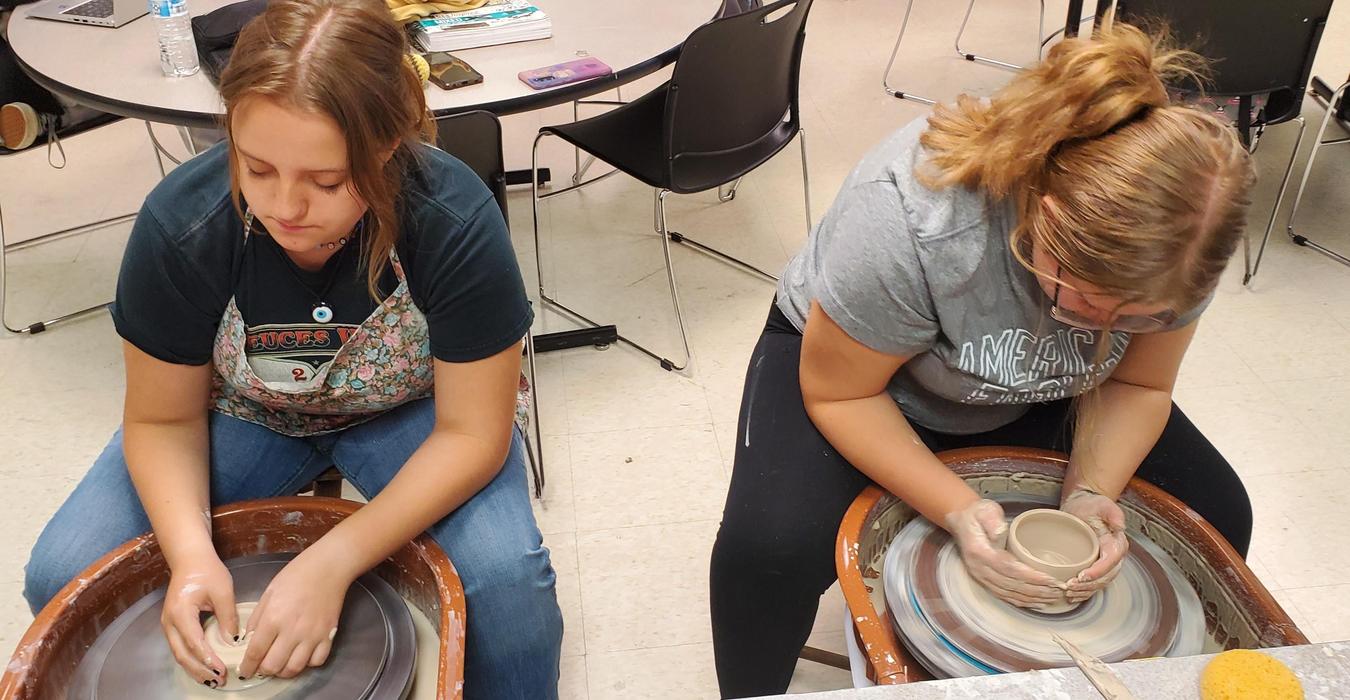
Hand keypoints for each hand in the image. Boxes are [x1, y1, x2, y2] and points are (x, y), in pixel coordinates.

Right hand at [161, 553, 237, 688]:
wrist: (190, 559)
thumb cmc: (206, 571)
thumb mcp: (223, 591)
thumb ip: (228, 617)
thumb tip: (233, 641)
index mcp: (180, 612)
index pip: (194, 643)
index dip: (208, 659)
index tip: (223, 670)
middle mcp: (169, 622)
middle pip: (182, 655)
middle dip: (200, 671)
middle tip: (219, 681)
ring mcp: (168, 625)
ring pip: (179, 654)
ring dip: (195, 669)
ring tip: (213, 680)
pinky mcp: (173, 626)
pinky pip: (181, 648)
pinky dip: (192, 660)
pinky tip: (206, 668)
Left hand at [238, 551, 351, 680]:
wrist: (328, 567)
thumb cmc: (297, 575)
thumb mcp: (269, 593)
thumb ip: (257, 618)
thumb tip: (250, 639)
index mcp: (273, 618)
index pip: (255, 652)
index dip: (247, 666)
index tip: (245, 670)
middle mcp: (292, 631)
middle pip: (273, 666)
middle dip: (263, 670)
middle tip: (262, 666)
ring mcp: (312, 635)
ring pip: (294, 668)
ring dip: (283, 671)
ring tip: (280, 664)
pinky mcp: (328, 635)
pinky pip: (317, 661)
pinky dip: (307, 663)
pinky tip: (302, 655)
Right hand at [945, 499, 1063, 608]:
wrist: (961, 520)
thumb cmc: (977, 514)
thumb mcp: (984, 510)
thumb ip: (992, 520)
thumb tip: (1000, 533)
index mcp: (979, 552)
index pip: (1009, 569)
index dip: (1032, 577)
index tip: (1052, 579)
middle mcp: (979, 569)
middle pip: (1012, 585)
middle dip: (1037, 590)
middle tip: (1059, 590)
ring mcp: (980, 577)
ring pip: (1009, 593)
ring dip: (1032, 598)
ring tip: (1053, 598)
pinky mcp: (984, 580)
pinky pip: (1004, 595)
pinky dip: (1021, 601)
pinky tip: (1036, 603)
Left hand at [1060, 487, 1128, 603]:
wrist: (1082, 505)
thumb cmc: (1091, 505)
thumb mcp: (1102, 504)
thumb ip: (1112, 513)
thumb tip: (1120, 527)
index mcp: (1117, 543)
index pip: (1111, 561)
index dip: (1098, 571)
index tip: (1082, 576)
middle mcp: (1114, 556)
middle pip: (1106, 577)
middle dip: (1089, 585)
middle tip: (1069, 587)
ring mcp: (1104, 564)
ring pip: (1100, 584)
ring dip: (1085, 592)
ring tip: (1069, 593)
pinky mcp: (1094, 567)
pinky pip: (1093, 584)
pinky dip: (1083, 592)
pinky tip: (1071, 596)